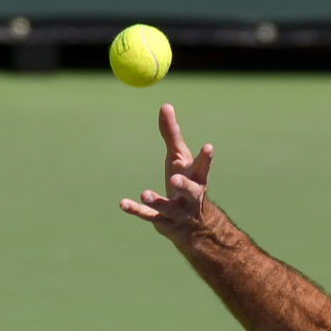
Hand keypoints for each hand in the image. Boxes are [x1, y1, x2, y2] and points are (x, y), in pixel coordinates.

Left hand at [120, 104, 214, 242]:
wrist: (193, 225)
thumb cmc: (185, 183)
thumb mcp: (179, 158)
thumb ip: (173, 134)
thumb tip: (165, 105)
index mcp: (197, 178)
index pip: (204, 167)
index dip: (206, 158)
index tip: (208, 147)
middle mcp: (191, 196)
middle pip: (191, 191)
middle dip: (184, 185)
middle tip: (175, 179)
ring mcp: (178, 211)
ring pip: (169, 207)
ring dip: (157, 200)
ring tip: (144, 194)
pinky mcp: (163, 222)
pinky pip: (149, 216)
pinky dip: (136, 209)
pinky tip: (123, 204)